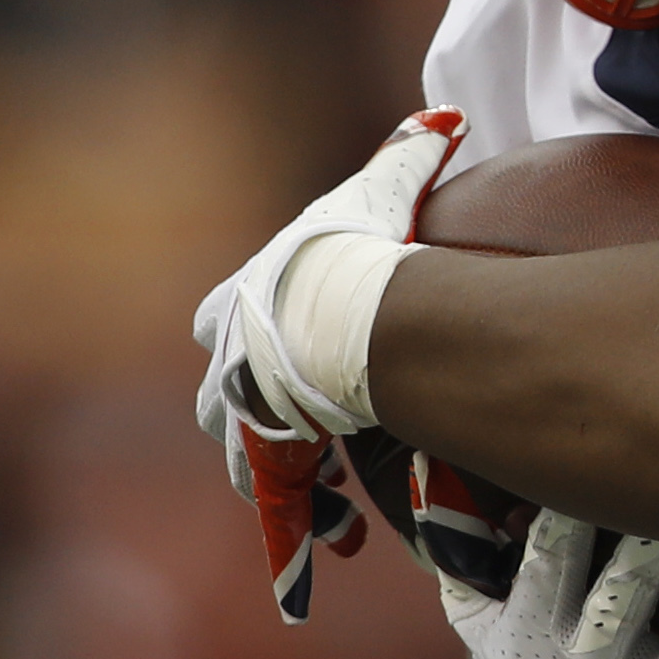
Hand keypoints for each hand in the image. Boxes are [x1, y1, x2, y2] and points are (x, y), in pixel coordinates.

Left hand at [195, 111, 465, 615]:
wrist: (346, 309)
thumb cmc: (358, 250)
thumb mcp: (383, 193)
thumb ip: (409, 158)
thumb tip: (444, 122)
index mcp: (241, 297)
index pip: (214, 316)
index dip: (237, 330)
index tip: (260, 346)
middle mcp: (229, 355)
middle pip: (215, 396)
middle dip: (248, 414)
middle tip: (293, 430)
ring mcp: (243, 406)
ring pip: (245, 453)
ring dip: (278, 472)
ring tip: (324, 497)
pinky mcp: (269, 449)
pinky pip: (282, 494)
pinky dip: (308, 515)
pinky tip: (338, 536)